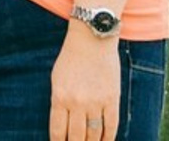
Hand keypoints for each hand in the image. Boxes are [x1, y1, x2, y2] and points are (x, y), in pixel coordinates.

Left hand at [49, 25, 119, 140]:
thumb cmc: (71, 59)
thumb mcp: (57, 79)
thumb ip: (59, 103)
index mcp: (60, 96)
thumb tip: (62, 128)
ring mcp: (96, 101)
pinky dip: (107, 139)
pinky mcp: (112, 99)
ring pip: (94, 135)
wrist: (92, 38)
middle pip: (76, 137)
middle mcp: (77, 102)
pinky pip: (111, 127)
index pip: (58, 132)